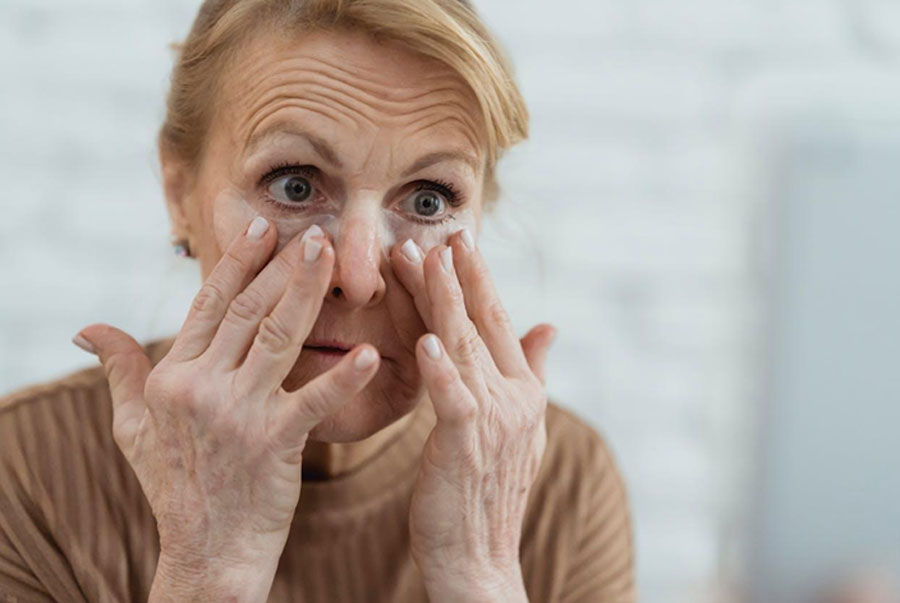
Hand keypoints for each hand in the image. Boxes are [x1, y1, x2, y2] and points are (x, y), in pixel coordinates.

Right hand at [74, 219, 380, 599]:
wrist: (207, 552)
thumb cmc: (175, 486)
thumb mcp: (133, 427)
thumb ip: (119, 371)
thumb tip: (88, 329)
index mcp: (173, 376)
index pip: (208, 305)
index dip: (237, 262)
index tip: (261, 226)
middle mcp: (202, 387)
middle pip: (249, 311)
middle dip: (282, 266)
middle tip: (314, 231)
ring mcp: (238, 414)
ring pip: (279, 337)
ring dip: (307, 293)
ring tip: (333, 256)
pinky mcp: (274, 443)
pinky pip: (313, 400)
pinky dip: (343, 378)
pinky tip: (370, 355)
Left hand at [390, 229, 555, 599]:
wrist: (479, 558)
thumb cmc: (487, 491)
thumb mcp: (519, 427)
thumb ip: (531, 372)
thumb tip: (549, 325)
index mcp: (522, 391)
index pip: (499, 323)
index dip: (480, 280)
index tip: (460, 242)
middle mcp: (514, 398)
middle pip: (483, 325)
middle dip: (461, 275)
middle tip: (442, 232)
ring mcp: (493, 419)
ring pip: (465, 347)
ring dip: (444, 302)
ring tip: (425, 260)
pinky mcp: (465, 445)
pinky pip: (453, 398)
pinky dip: (441, 369)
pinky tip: (426, 340)